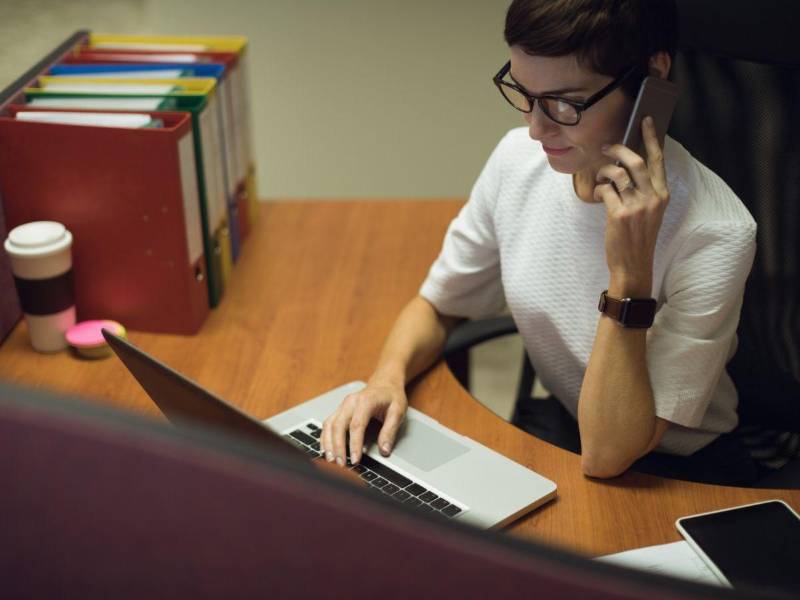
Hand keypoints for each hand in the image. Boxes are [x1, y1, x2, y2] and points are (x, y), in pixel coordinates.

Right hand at [320, 378, 407, 466]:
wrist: (385, 383)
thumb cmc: (391, 396)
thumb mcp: (398, 411)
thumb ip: (390, 431)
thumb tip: (384, 450)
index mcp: (365, 401)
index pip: (356, 425)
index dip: (354, 444)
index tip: (355, 460)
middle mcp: (350, 402)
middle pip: (338, 426)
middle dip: (338, 447)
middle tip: (341, 464)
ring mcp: (343, 405)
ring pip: (329, 425)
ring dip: (328, 444)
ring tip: (331, 460)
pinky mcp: (339, 410)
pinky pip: (328, 424)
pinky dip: (325, 438)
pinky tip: (326, 449)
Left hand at [594, 116, 669, 295]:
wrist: (633, 265)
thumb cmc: (638, 237)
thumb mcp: (649, 212)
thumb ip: (643, 190)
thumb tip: (625, 166)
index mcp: (662, 194)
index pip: (658, 159)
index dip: (651, 138)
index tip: (646, 120)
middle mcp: (652, 197)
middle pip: (635, 160)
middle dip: (618, 149)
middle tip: (607, 147)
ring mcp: (636, 206)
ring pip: (617, 173)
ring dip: (604, 171)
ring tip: (600, 177)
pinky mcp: (619, 214)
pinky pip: (605, 190)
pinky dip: (598, 189)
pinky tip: (597, 195)